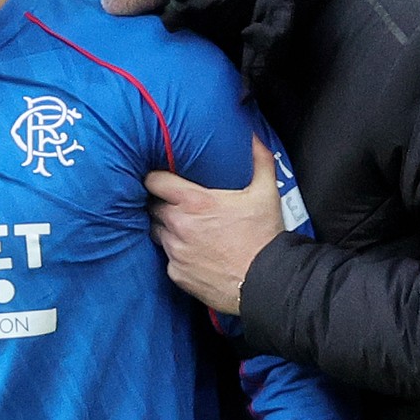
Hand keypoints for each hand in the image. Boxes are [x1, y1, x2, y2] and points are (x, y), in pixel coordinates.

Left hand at [146, 139, 284, 316]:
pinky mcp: (177, 274)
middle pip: (153, 207)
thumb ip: (259, 160)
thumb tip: (255, 137)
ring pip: (158, 233)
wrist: (266, 282)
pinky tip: (195, 254)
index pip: (154, 181)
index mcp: (194, 202)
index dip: (156, 178)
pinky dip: (177, 255)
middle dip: (163, 204)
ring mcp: (175, 252)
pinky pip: (168, 260)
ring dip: (168, 229)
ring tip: (187, 230)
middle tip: (180, 206)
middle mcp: (178, 226)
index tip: (162, 179)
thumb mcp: (266, 193)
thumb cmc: (264, 238)